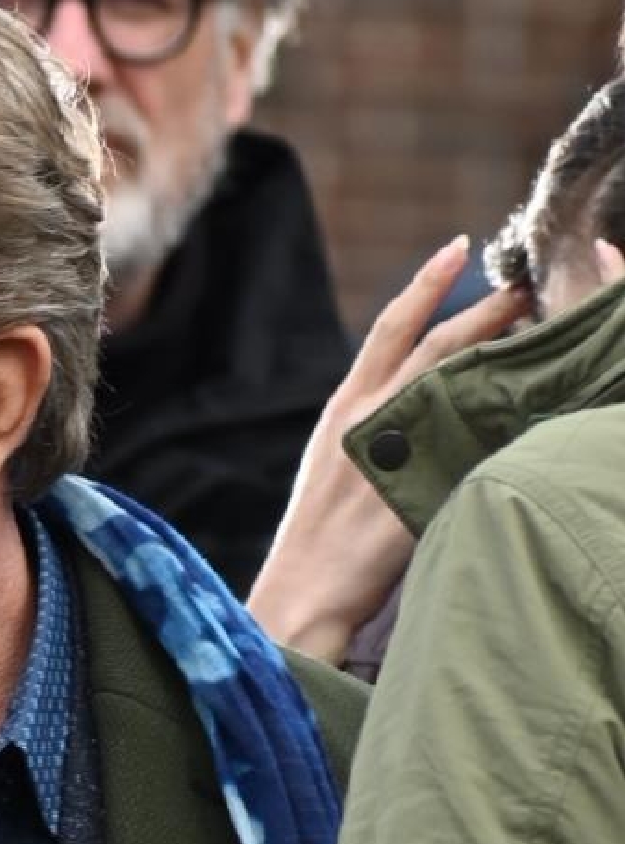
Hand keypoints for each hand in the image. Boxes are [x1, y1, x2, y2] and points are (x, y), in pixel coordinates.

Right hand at [247, 237, 526, 663]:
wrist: (303, 597)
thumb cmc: (318, 546)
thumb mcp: (336, 471)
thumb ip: (375, 435)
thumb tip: (422, 410)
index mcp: (344, 410)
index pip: (390, 328)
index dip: (426, 283)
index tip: (460, 247)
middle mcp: (368, 418)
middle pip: (435, 343)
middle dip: (483, 307)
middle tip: (526, 281)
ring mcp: (395, 450)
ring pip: (456, 379)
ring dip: (501, 347)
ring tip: (541, 323)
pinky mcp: (419, 486)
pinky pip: (471, 438)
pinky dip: (502, 410)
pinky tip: (538, 398)